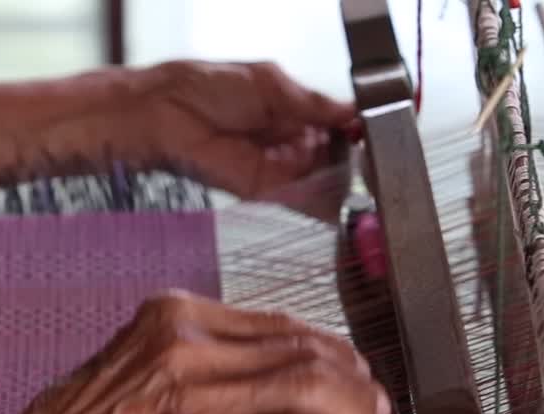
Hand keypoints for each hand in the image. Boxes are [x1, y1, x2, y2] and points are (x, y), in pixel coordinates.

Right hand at [0, 291, 388, 413]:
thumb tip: (268, 390)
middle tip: (374, 412)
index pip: (279, 323)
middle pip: (306, 348)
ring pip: (313, 386)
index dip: (329, 350)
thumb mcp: (136, 368)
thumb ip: (200, 364)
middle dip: (355, 383)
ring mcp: (202, 391)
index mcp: (175, 315)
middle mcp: (192, 342)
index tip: (349, 373)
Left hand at [127, 61, 357, 198]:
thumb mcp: (271, 84)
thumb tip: (351, 112)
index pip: (333, 124)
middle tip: (378, 162)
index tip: (379, 134)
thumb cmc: (205, 87)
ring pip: (320, 179)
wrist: (164, 115)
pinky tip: (346, 199)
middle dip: (354, 159)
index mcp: (288, 109)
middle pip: (331, 155)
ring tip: (370, 183)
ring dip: (343, 182)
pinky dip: (322, 200)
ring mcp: (276, 167)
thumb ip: (312, 103)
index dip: (355, 130)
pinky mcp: (263, 189)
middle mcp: (285, 140)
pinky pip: (299, 197)